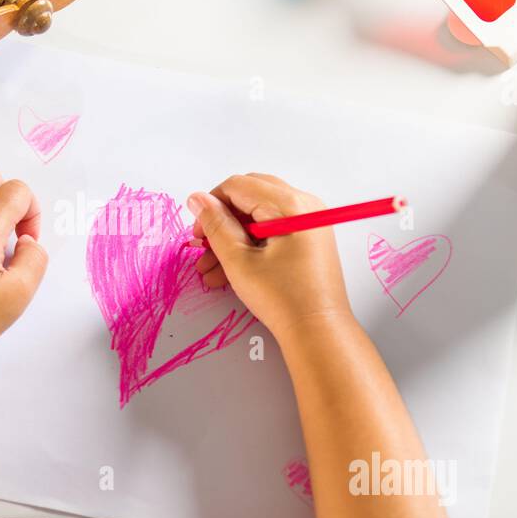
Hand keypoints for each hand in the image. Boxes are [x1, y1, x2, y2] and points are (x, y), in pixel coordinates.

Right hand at [188, 173, 351, 338]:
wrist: (318, 331)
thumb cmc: (283, 299)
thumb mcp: (239, 261)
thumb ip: (216, 225)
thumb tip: (198, 200)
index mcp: (290, 205)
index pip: (238, 186)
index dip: (211, 206)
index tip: (198, 233)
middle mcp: (304, 206)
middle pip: (250, 197)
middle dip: (222, 221)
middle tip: (204, 247)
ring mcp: (310, 221)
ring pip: (259, 216)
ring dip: (232, 238)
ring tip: (211, 269)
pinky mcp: (310, 238)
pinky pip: (273, 230)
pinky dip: (251, 245)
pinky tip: (229, 270)